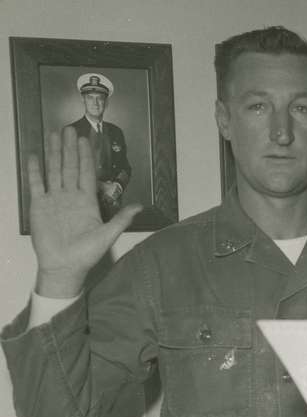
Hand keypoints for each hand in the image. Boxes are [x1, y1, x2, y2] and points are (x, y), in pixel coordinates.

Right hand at [28, 127, 140, 296]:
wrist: (64, 266)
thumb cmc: (86, 254)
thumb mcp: (108, 235)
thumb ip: (122, 219)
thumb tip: (140, 206)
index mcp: (87, 202)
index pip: (86, 174)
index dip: (86, 157)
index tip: (87, 141)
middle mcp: (71, 197)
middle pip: (69, 167)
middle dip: (69, 148)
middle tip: (70, 129)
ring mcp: (54, 200)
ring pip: (54, 171)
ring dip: (54, 153)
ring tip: (54, 135)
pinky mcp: (39, 206)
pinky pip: (36, 184)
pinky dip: (35, 170)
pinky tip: (35, 156)